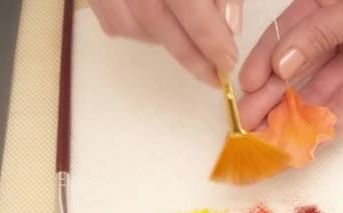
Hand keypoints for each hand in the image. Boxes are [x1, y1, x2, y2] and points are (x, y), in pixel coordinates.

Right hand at [90, 0, 242, 85]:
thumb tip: (229, 29)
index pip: (189, 5)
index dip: (210, 39)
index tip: (227, 62)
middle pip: (156, 19)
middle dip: (189, 54)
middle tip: (213, 75)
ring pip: (130, 24)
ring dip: (163, 41)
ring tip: (188, 44)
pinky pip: (113, 21)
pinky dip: (139, 31)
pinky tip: (159, 25)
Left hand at [238, 0, 342, 133]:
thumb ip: (327, 33)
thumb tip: (283, 68)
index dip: (316, 133)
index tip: (285, 150)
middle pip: (318, 91)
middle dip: (284, 113)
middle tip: (253, 134)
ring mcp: (340, 27)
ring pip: (299, 65)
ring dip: (271, 89)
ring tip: (245, 112)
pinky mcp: (320, 5)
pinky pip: (291, 32)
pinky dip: (271, 52)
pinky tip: (253, 74)